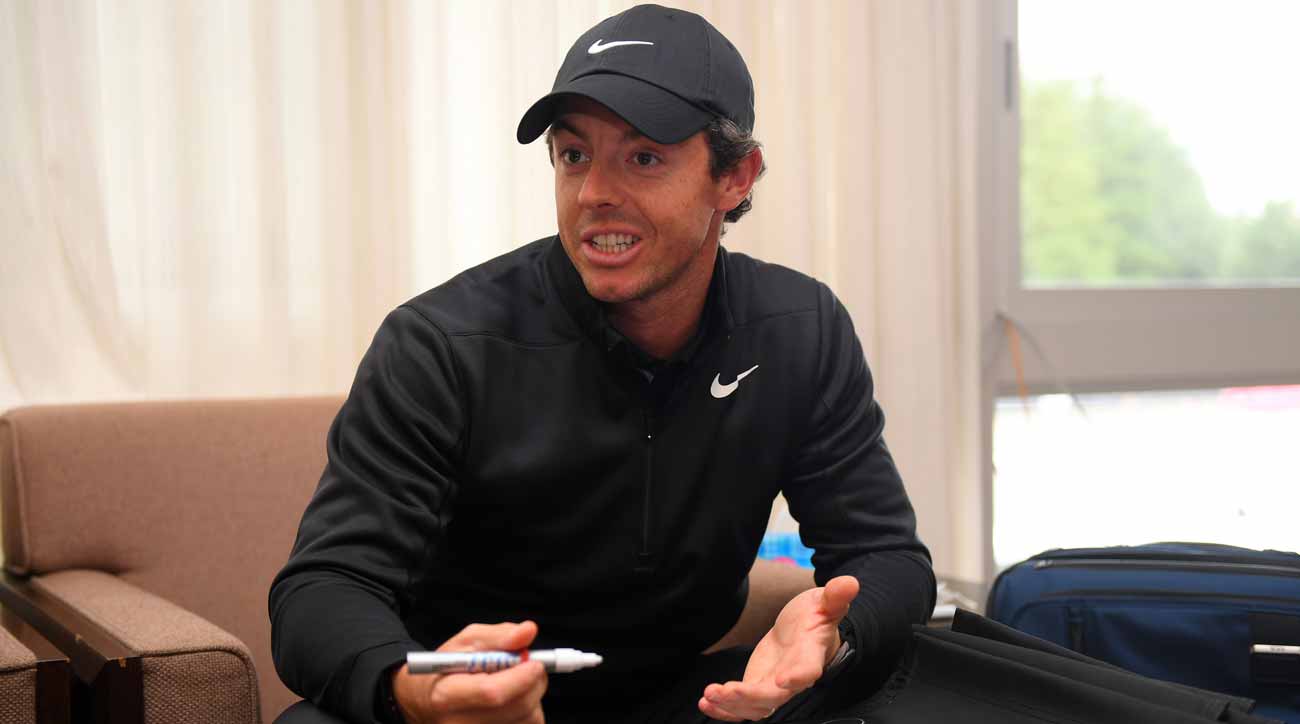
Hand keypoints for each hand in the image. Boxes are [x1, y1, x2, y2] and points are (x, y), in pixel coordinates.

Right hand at [391, 621, 547, 723]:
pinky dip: (529, 710)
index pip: (492, 692)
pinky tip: (512, 699)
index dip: (520, 676)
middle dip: (533, 681)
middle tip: (530, 665)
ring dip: (532, 695)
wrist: (427, 701)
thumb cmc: (448, 669)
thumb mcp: (466, 642)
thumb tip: (528, 631)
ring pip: (529, 717)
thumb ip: (498, 636)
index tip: (534, 662)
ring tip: (512, 682)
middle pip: (517, 707)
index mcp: (447, 695)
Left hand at [698, 575, 858, 720]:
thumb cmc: (816, 617)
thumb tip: (850, 582)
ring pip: (755, 706)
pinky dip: (724, 710)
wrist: (805, 631)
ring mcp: (774, 687)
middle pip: (774, 696)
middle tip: (726, 690)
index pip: (807, 670)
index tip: (782, 680)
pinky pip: (742, 707)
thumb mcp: (824, 602)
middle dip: (750, 696)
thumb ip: (835, 597)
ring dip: (731, 705)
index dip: (797, 677)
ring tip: (709, 695)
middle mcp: (793, 678)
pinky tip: (705, 704)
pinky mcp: (757, 688)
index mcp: (810, 655)